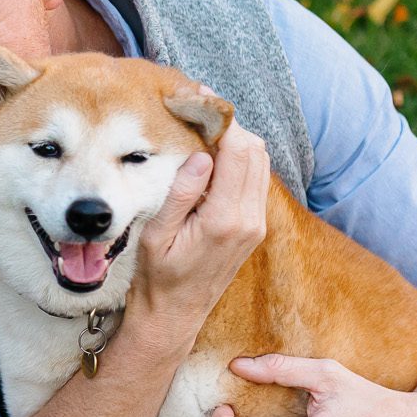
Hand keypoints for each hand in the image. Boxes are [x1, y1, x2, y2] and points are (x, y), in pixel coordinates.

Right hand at [127, 115, 269, 332]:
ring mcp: (257, 224)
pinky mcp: (255, 227)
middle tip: (195, 113)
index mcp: (225, 220)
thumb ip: (181, 193)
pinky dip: (239, 160)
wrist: (175, 315)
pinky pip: (256, 180)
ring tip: (201, 131)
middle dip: (228, 126)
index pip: (238, 152)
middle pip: (255, 151)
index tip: (196, 100)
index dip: (220, 120)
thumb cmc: (158, 278)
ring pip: (260, 162)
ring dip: (235, 142)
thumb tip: (202, 154)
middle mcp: (250, 220)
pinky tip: (211, 158)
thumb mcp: (157, 235)